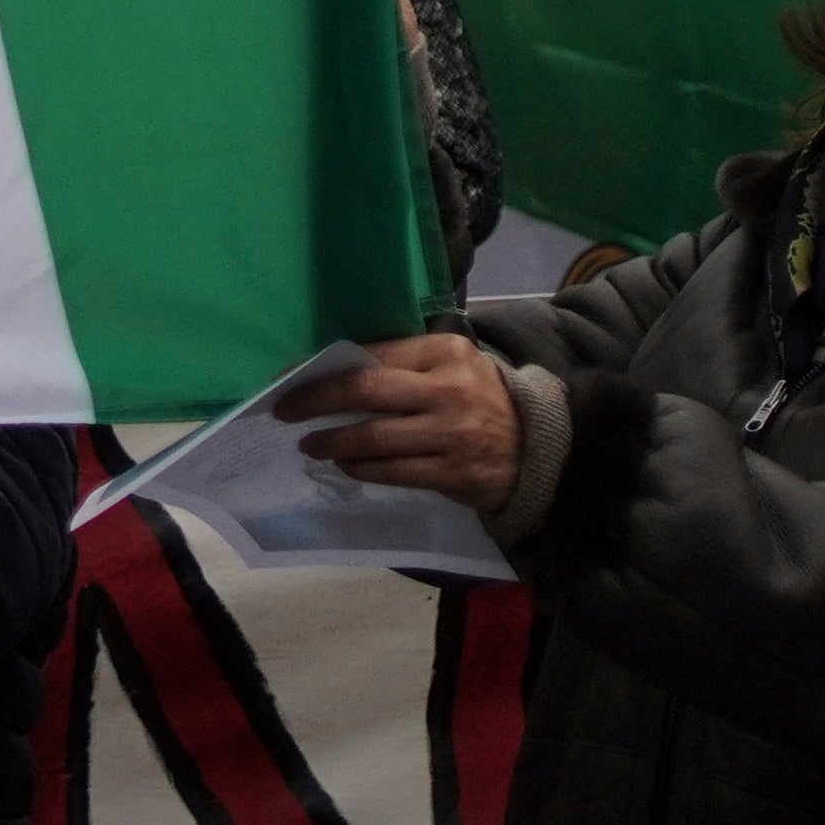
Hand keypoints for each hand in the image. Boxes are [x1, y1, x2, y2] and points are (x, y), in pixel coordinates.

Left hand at [273, 335, 520, 517]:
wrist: (540, 449)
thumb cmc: (480, 400)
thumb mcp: (452, 367)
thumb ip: (404, 363)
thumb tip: (332, 369)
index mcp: (446, 351)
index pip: (373, 355)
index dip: (325, 369)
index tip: (291, 379)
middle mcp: (449, 389)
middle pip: (365, 390)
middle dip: (316, 400)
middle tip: (284, 411)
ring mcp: (453, 433)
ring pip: (373, 437)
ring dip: (332, 442)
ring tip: (309, 444)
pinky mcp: (455, 473)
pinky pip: (392, 471)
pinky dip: (360, 468)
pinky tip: (344, 464)